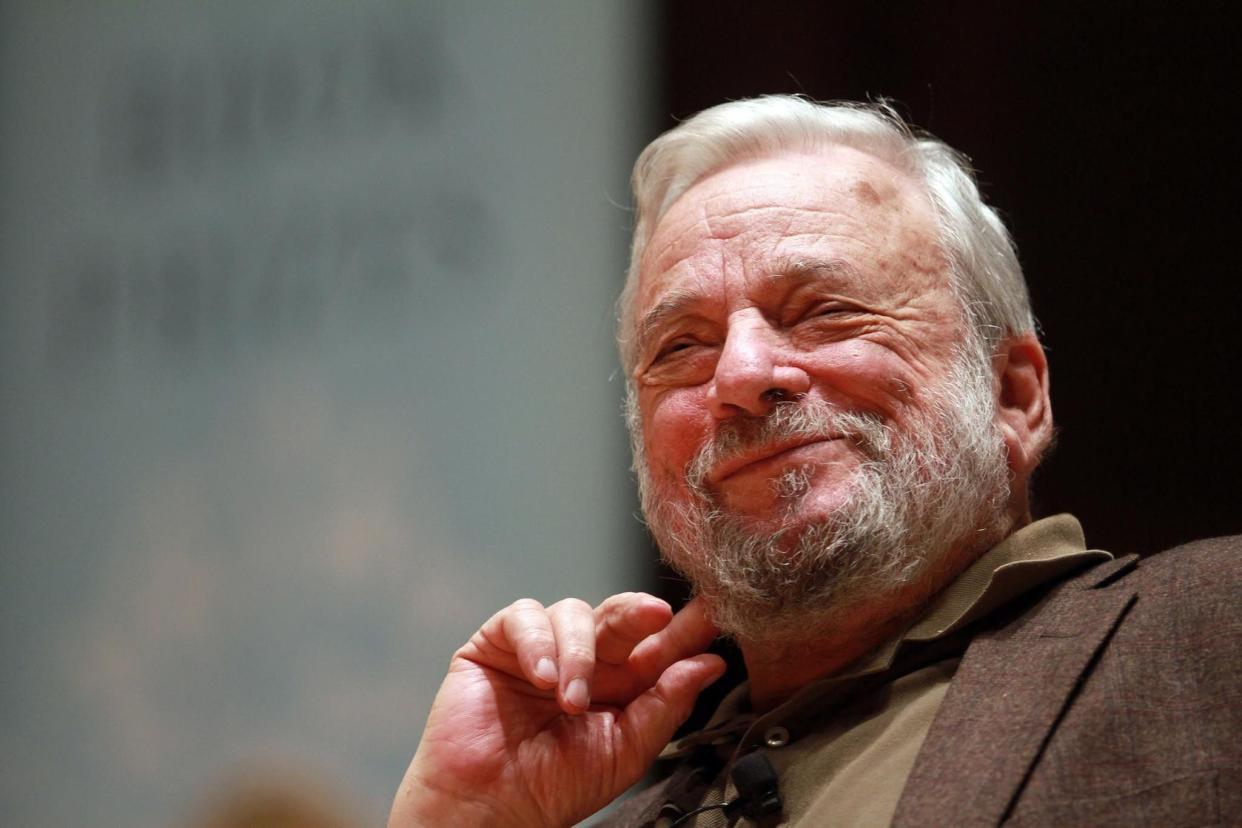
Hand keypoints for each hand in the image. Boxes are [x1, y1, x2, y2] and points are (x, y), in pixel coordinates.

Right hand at [389, 594, 724, 826]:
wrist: (489, 808)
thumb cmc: (553, 788)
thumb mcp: (625, 750)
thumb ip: (665, 705)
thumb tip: (709, 665)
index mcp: (618, 685)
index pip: (655, 646)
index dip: (683, 629)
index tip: (713, 612)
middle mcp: (583, 659)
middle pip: (619, 616)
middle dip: (640, 613)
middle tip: (658, 615)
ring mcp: (541, 648)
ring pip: (574, 611)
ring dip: (578, 653)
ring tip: (570, 702)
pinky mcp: (497, 643)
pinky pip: (524, 616)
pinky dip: (537, 642)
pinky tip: (541, 678)